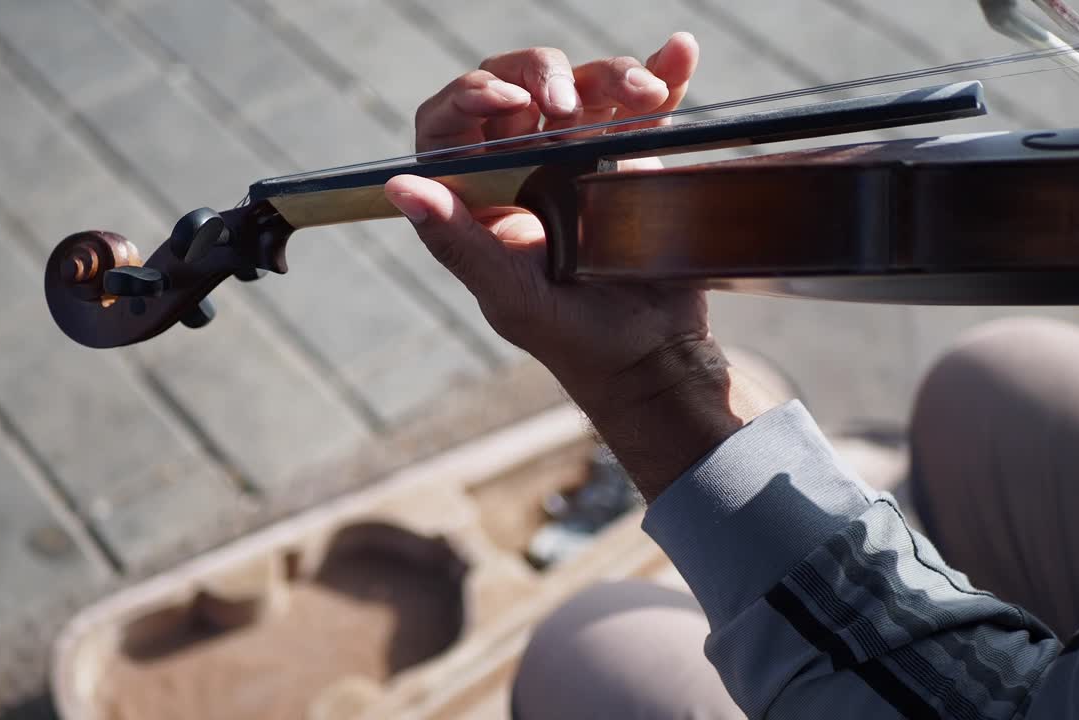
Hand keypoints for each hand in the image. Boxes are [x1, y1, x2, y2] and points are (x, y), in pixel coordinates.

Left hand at [385, 35, 777, 498]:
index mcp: (477, 193)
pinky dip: (662, 72)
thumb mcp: (508, 293)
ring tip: (642, 95)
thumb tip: (399, 187)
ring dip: (611, 75)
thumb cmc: (570, 335)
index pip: (451, 123)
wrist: (652, 353)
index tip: (504, 99)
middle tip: (567, 101)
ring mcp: (578, 153)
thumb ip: (456, 241)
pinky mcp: (632, 154)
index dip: (468, 97)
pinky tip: (679, 52)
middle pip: (518, 86)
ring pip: (582, 85)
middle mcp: (521, 165)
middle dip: (541, 74)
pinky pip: (641, 102)